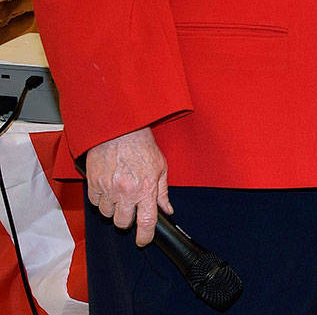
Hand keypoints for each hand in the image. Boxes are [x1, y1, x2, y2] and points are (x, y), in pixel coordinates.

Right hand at [85, 127, 171, 245]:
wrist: (120, 130)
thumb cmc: (142, 146)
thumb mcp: (161, 168)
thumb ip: (162, 192)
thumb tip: (167, 210)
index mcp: (145, 189)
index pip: (146, 223)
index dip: (144, 237)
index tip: (143, 241)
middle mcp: (126, 192)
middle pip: (122, 223)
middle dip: (127, 220)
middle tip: (131, 209)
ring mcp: (108, 189)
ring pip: (107, 214)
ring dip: (113, 208)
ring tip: (119, 193)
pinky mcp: (93, 184)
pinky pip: (94, 202)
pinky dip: (100, 199)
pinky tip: (108, 187)